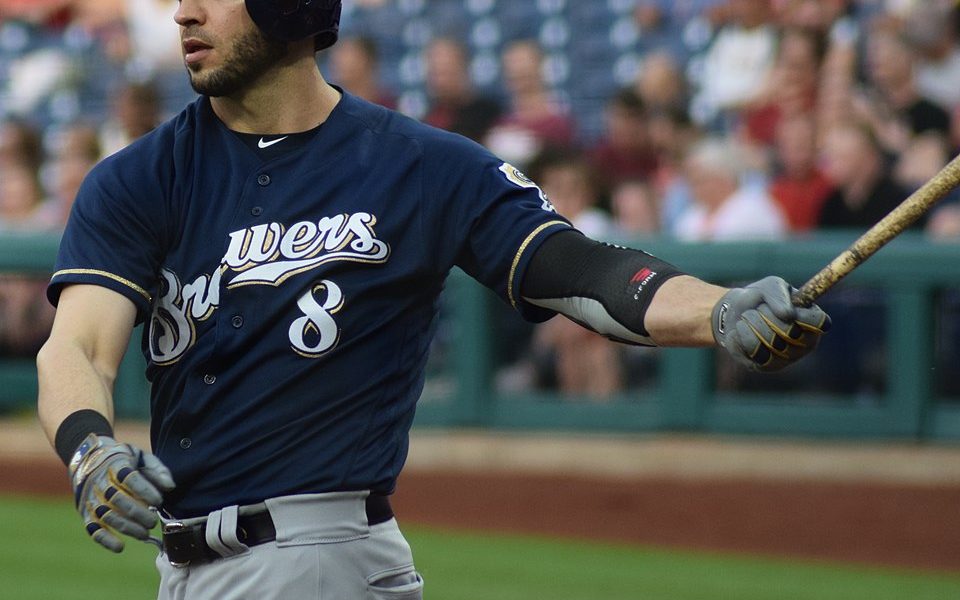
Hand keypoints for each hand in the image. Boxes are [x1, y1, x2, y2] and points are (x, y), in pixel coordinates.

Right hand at [68, 434, 174, 551]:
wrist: (89, 458)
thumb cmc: (123, 460)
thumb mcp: (142, 457)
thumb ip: (158, 470)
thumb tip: (169, 487)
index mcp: (116, 464)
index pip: (130, 478)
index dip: (145, 491)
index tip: (158, 501)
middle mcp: (100, 481)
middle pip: (118, 499)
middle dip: (139, 513)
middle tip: (153, 521)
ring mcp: (91, 498)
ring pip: (107, 516)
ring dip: (127, 528)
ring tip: (144, 534)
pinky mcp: (85, 511)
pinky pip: (92, 528)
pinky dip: (105, 539)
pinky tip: (120, 547)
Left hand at [711, 276, 830, 371]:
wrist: (735, 313)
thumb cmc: (760, 299)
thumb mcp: (770, 287)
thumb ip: (780, 295)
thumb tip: (787, 315)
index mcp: (813, 322)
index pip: (820, 322)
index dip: (803, 315)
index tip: (788, 308)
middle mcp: (805, 344)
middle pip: (790, 330)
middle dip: (767, 313)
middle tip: (760, 308)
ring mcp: (787, 358)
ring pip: (770, 340)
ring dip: (752, 321)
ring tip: (748, 316)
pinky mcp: (766, 366)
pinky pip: (754, 349)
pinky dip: (743, 332)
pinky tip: (742, 329)